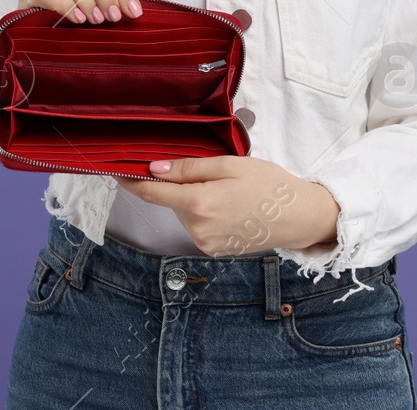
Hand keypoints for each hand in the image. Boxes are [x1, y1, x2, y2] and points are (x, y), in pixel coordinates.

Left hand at [113, 156, 340, 256]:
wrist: (300, 217)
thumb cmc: (269, 185)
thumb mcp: (230, 165)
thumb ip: (188, 168)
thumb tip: (154, 168)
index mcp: (199, 203)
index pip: (152, 193)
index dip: (131, 181)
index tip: (117, 171)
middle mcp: (198, 229)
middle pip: (172, 202)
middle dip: (181, 186)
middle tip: (213, 174)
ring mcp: (206, 243)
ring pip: (186, 214)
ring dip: (195, 200)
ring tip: (229, 192)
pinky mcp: (215, 250)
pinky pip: (199, 226)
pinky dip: (206, 214)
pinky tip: (231, 208)